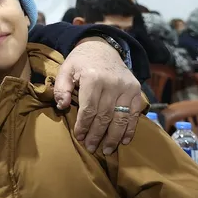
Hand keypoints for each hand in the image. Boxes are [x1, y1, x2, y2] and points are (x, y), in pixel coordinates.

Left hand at [53, 37, 142, 154]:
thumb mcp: (66, 69)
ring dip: (113, 137)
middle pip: (105, 116)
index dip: (84, 125)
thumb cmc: (81, 61)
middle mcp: (113, 83)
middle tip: (91, 148)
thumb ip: (61, 88)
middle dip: (97, 134)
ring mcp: (127, 87)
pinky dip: (129, 129)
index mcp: (93, 78)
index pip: (89, 109)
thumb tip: (62, 106)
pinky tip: (123, 140)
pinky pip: (134, 114)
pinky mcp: (136, 90)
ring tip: (106, 150)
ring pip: (121, 118)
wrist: (102, 47)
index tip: (79, 137)